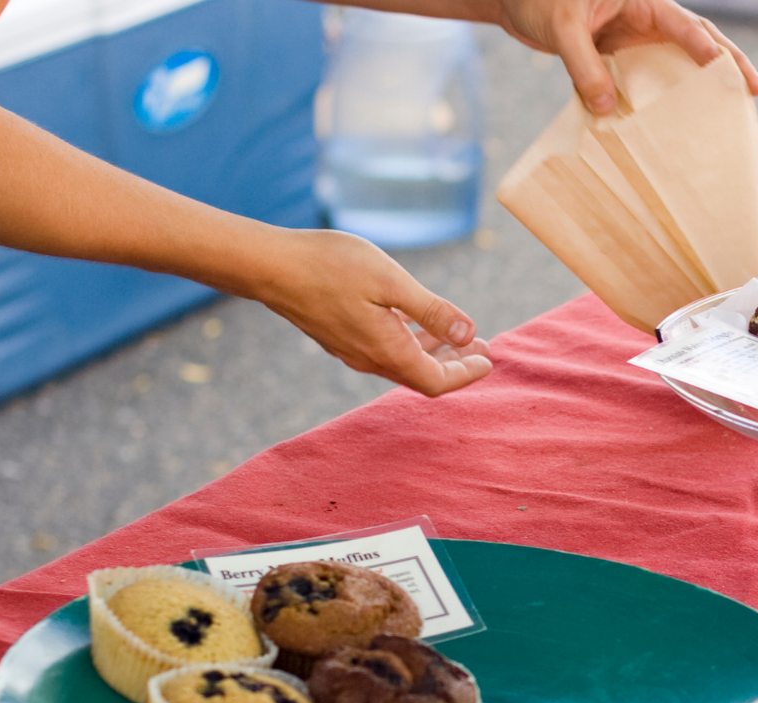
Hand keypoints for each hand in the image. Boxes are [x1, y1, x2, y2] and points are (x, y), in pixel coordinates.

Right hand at [252, 229, 492, 396]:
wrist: (269, 266)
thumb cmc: (330, 266)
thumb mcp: (392, 282)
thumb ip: (431, 310)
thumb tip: (468, 334)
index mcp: (387, 351)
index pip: (437, 381)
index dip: (466, 374)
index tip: (488, 358)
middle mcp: (369, 359)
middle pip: (422, 376)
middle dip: (455, 364)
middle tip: (481, 348)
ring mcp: (351, 350)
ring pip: (402, 362)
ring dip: (433, 352)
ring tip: (456, 335)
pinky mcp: (338, 337)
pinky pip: (384, 350)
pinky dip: (409, 341)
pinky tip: (415, 321)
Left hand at [492, 0, 757, 114]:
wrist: (513, 3)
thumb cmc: (538, 0)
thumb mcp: (562, 29)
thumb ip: (584, 67)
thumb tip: (609, 110)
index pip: (680, 22)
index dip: (702, 45)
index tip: (720, 67)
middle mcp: (646, 17)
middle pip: (698, 38)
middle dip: (728, 62)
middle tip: (757, 89)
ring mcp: (637, 38)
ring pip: (680, 60)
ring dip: (705, 83)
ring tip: (735, 108)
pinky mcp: (622, 56)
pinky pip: (652, 79)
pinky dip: (668, 98)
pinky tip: (683, 121)